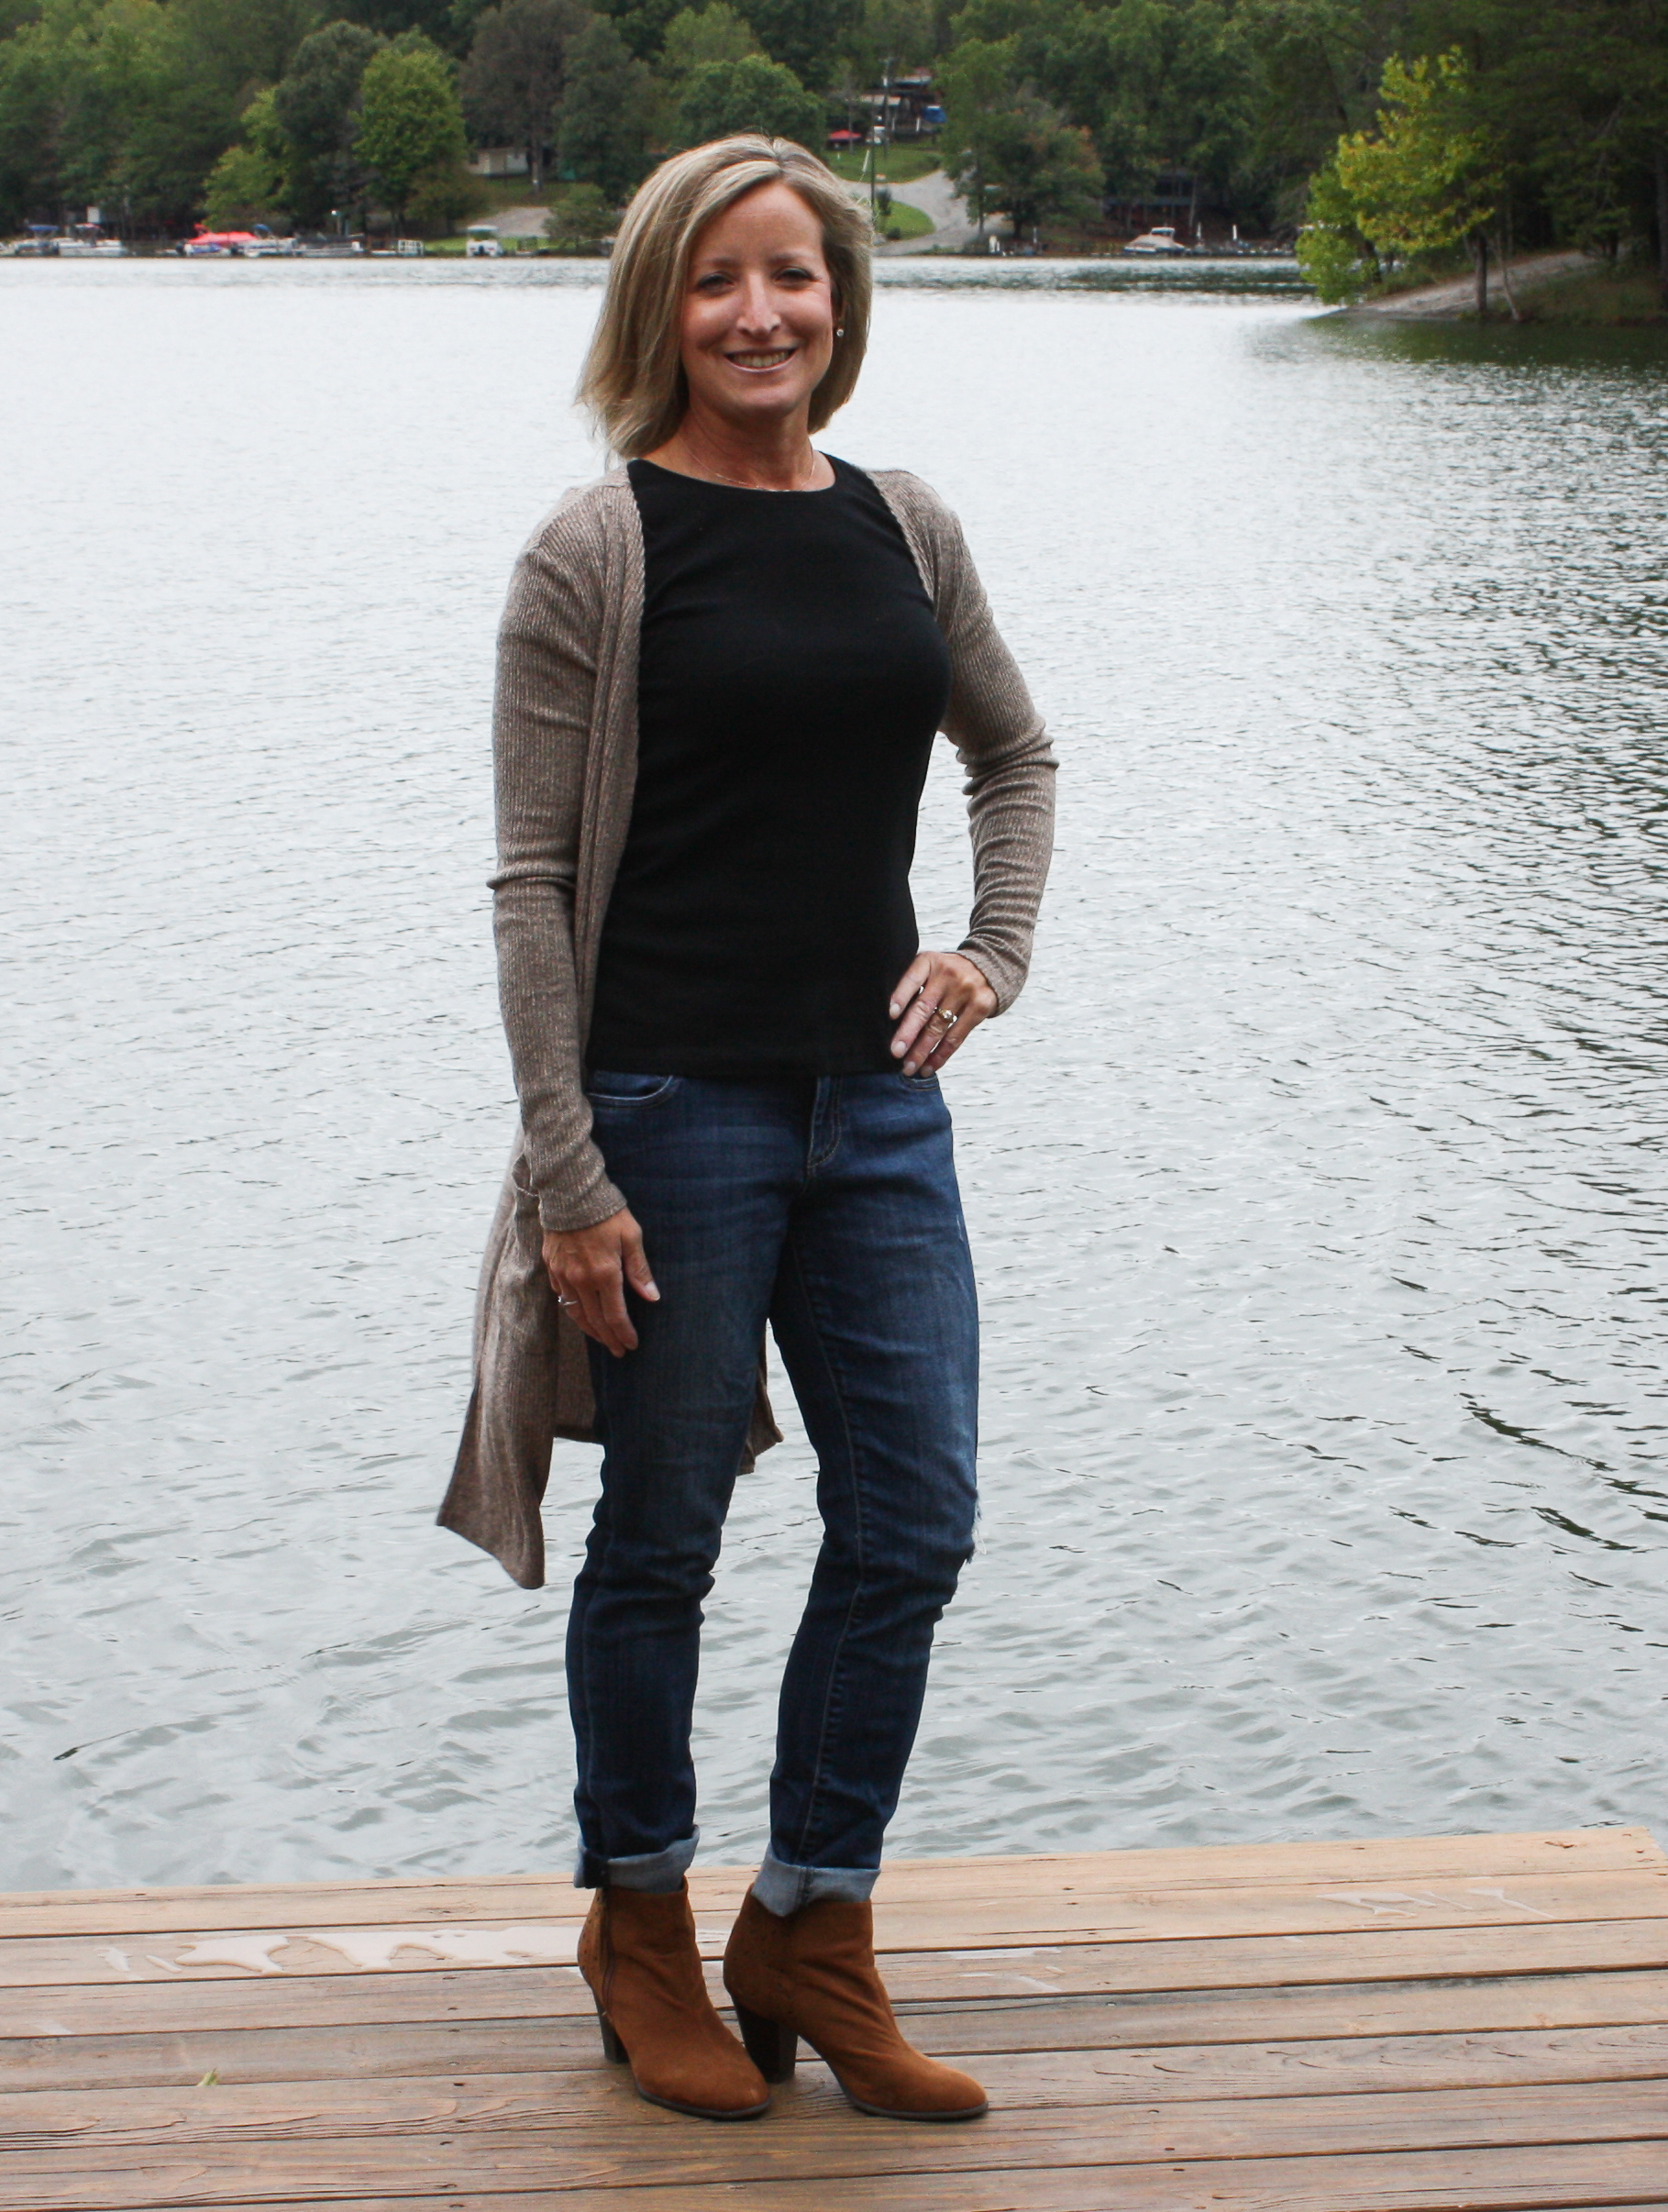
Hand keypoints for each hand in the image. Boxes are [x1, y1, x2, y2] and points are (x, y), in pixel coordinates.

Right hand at [542, 1207, 658, 1357]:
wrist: (571, 1194)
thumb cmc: (607, 1213)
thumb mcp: (631, 1237)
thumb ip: (640, 1269)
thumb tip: (652, 1297)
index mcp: (605, 1273)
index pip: (615, 1315)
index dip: (624, 1333)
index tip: (631, 1345)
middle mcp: (581, 1280)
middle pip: (595, 1320)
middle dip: (609, 1338)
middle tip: (618, 1350)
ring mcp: (563, 1275)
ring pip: (576, 1313)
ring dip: (590, 1330)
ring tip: (602, 1340)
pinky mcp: (552, 1267)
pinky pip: (562, 1297)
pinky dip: (574, 1310)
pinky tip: (582, 1314)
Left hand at [889, 952, 997, 1076]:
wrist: (989, 967)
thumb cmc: (947, 973)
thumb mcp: (929, 966)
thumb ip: (911, 984)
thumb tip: (887, 1021)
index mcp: (929, 962)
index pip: (912, 979)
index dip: (901, 997)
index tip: (890, 1015)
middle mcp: (947, 975)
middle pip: (924, 1008)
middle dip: (908, 1033)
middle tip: (895, 1052)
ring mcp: (965, 991)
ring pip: (938, 1027)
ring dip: (922, 1051)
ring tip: (909, 1067)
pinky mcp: (979, 1007)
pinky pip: (956, 1037)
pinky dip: (941, 1055)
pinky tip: (928, 1066)